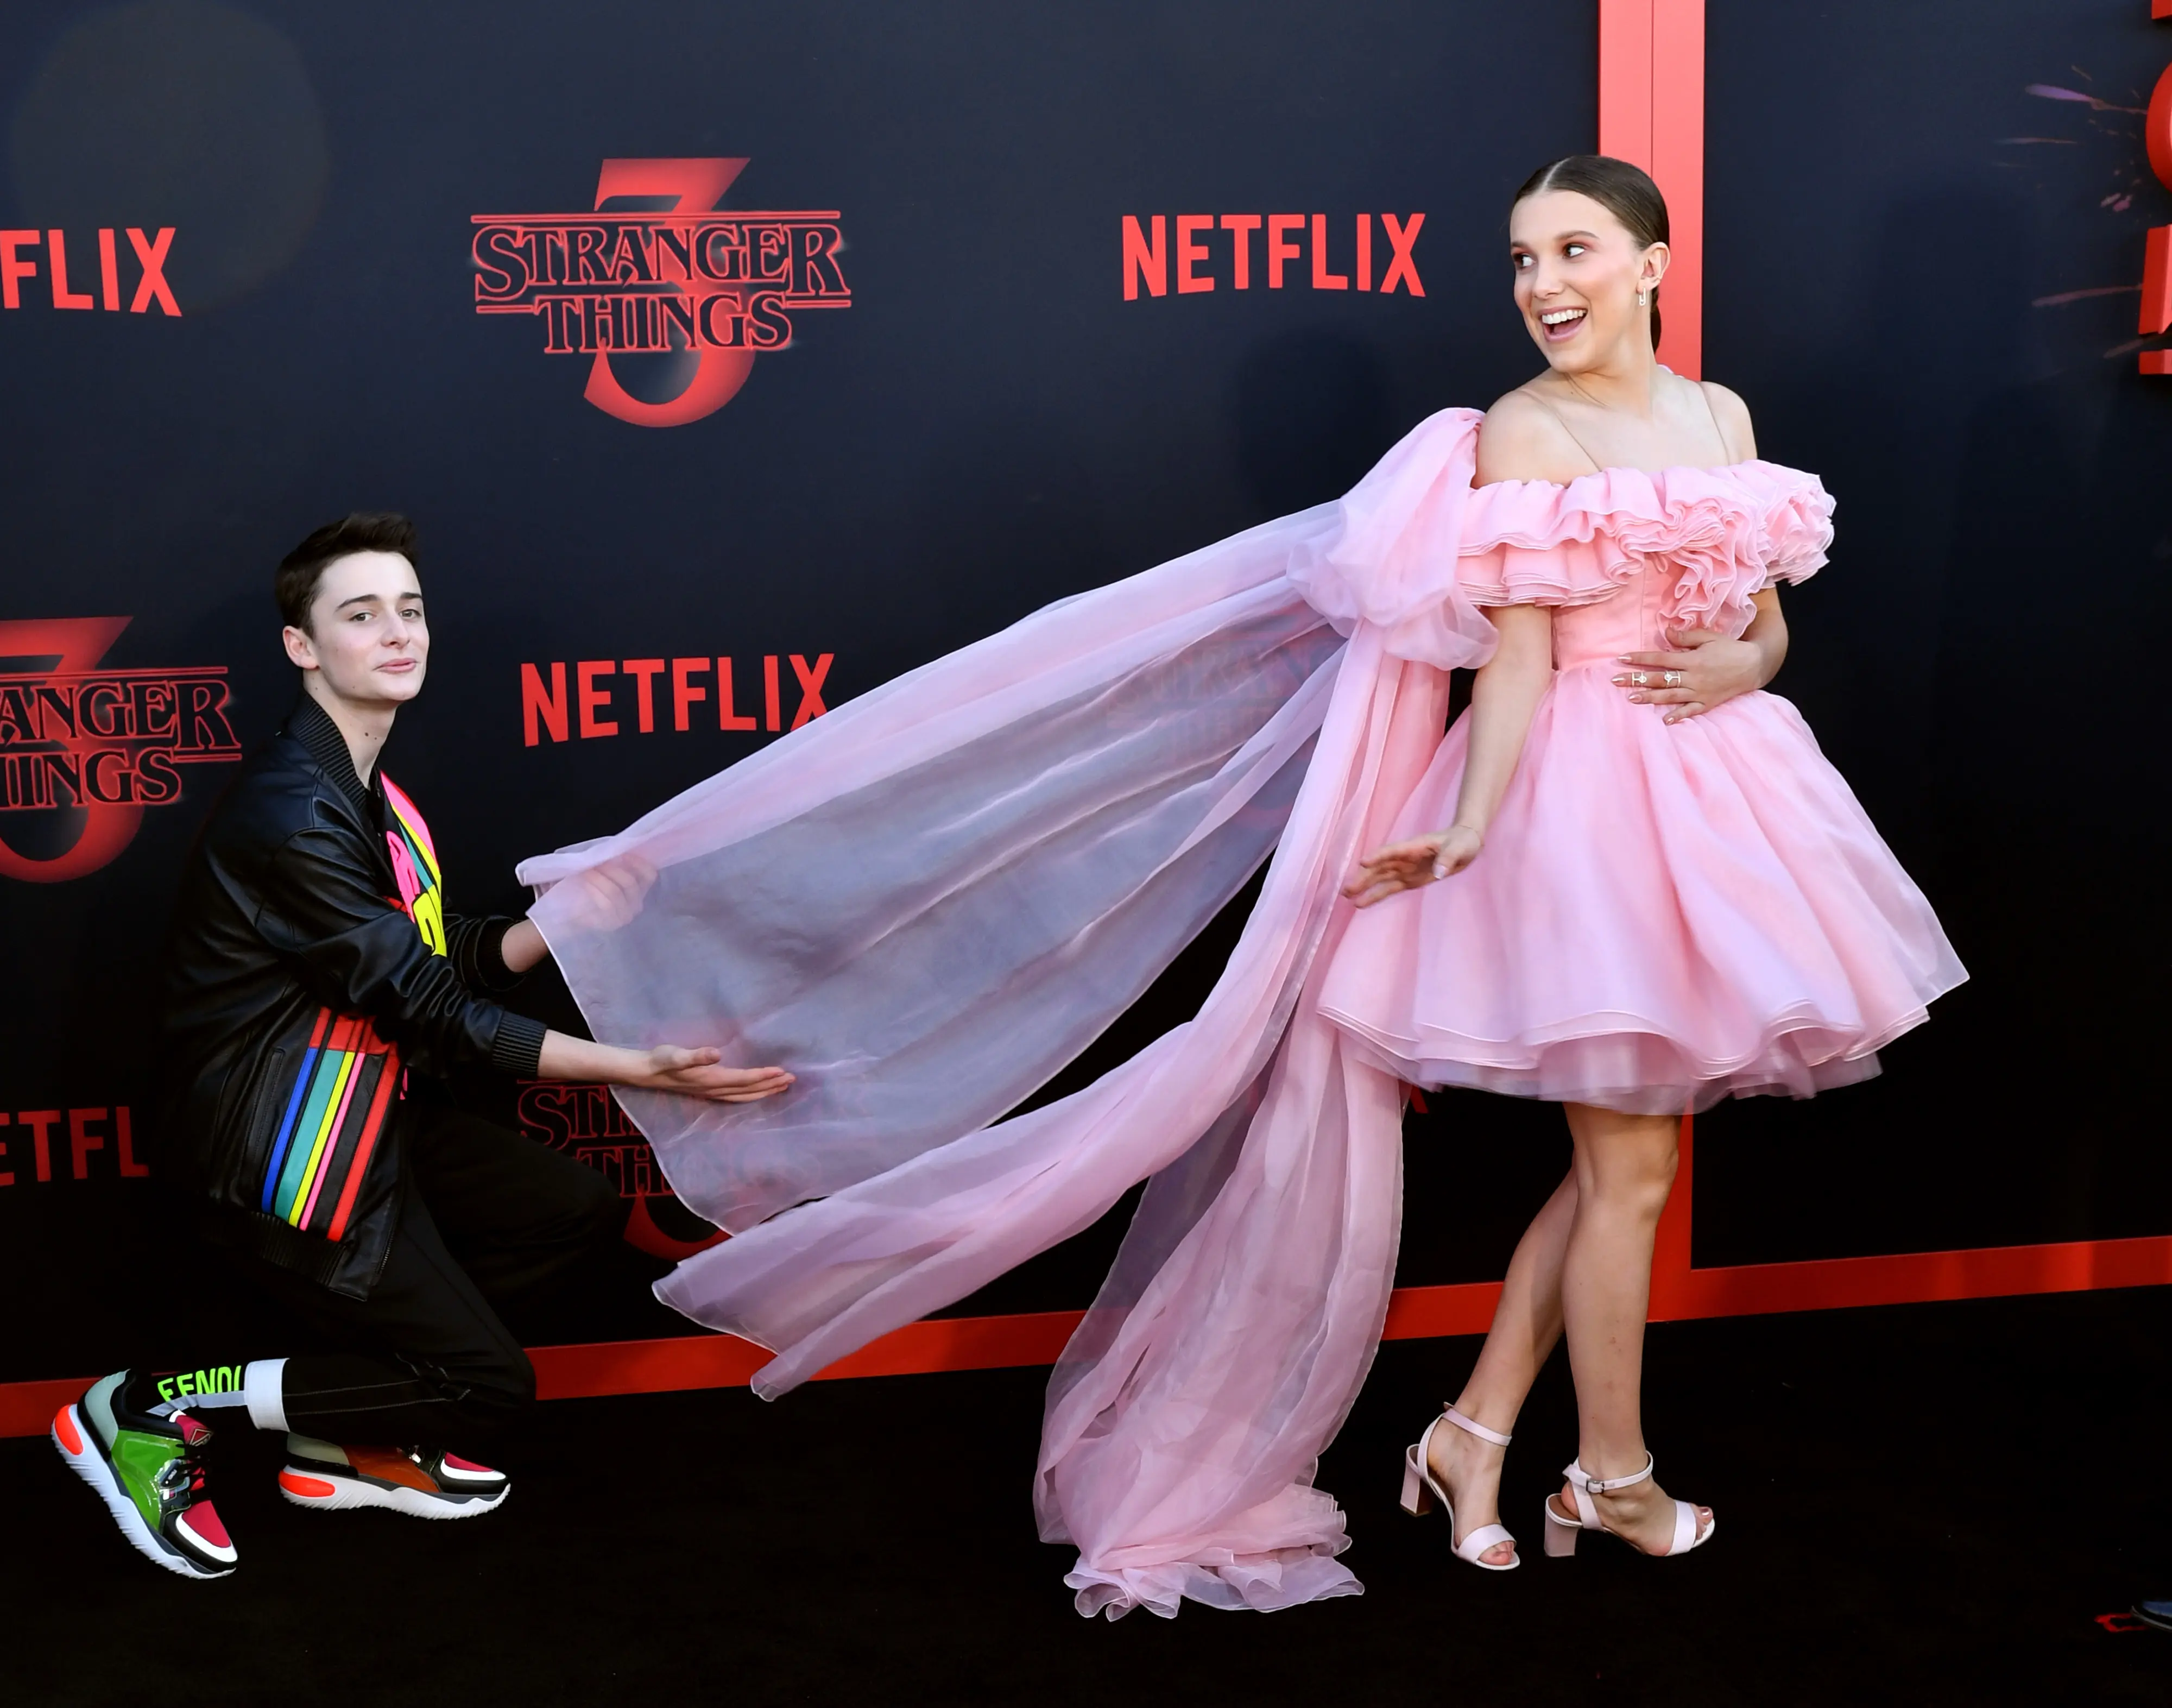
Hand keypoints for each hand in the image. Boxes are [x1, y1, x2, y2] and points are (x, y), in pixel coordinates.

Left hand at [556, 853, 658, 932]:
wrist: (570, 915)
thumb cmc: (587, 891)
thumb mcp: (601, 875)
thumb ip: (610, 865)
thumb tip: (610, 851)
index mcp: (638, 890)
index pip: (649, 875)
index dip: (639, 863)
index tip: (622, 854)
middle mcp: (636, 904)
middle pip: (630, 883)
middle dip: (611, 869)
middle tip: (596, 863)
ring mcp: (624, 916)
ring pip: (616, 893)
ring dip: (600, 878)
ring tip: (587, 871)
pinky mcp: (610, 924)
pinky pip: (606, 905)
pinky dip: (595, 890)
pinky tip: (586, 883)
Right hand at [631, 1046, 794, 1102]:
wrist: (645, 1072)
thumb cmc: (661, 1060)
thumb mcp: (676, 1055)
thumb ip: (696, 1055)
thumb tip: (717, 1054)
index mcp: (711, 1080)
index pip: (744, 1080)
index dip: (764, 1076)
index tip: (782, 1071)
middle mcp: (714, 1089)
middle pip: (749, 1090)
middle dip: (771, 1086)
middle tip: (792, 1079)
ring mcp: (711, 1093)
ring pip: (744, 1096)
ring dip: (764, 1091)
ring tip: (782, 1086)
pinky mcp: (707, 1091)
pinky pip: (736, 1096)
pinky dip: (751, 1094)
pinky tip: (756, 1091)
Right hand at [1342, 825, 1482, 908]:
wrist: (1466, 844)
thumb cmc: (1463, 842)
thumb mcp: (1460, 848)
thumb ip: (1448, 858)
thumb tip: (1439, 872)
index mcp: (1414, 846)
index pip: (1392, 851)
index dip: (1378, 856)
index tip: (1362, 863)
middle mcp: (1404, 858)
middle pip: (1380, 867)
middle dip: (1364, 877)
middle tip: (1347, 889)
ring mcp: (1404, 869)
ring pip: (1380, 878)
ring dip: (1364, 887)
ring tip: (1347, 897)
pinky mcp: (1408, 880)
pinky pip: (1388, 888)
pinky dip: (1375, 895)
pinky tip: (1361, 903)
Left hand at [1613, 631, 1764, 723]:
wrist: (1754, 665)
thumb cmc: (1730, 649)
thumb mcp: (1709, 637)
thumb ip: (1686, 636)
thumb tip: (1665, 633)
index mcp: (1691, 659)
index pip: (1660, 659)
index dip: (1640, 659)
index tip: (1621, 659)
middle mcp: (1693, 677)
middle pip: (1659, 679)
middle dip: (1636, 680)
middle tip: (1615, 682)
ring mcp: (1700, 692)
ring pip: (1670, 696)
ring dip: (1650, 698)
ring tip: (1631, 699)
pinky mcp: (1708, 703)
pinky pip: (1691, 711)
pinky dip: (1678, 716)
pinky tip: (1664, 720)